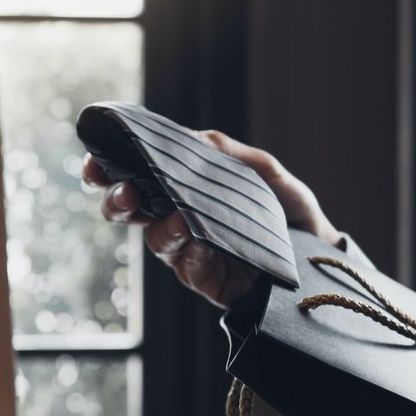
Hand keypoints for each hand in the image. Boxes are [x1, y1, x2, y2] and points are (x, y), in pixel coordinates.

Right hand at [82, 130, 342, 307]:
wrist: (320, 256)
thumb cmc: (287, 210)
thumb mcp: (263, 171)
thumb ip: (224, 153)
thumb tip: (191, 138)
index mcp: (181, 185)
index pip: (136, 172)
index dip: (109, 166)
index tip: (95, 159)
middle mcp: (175, 216)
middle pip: (128, 209)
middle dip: (116, 200)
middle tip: (124, 193)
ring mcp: (186, 249)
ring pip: (152, 239)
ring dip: (157, 227)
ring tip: (174, 218)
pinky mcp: (202, 277)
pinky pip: (185, 263)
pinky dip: (187, 250)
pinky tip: (196, 240)